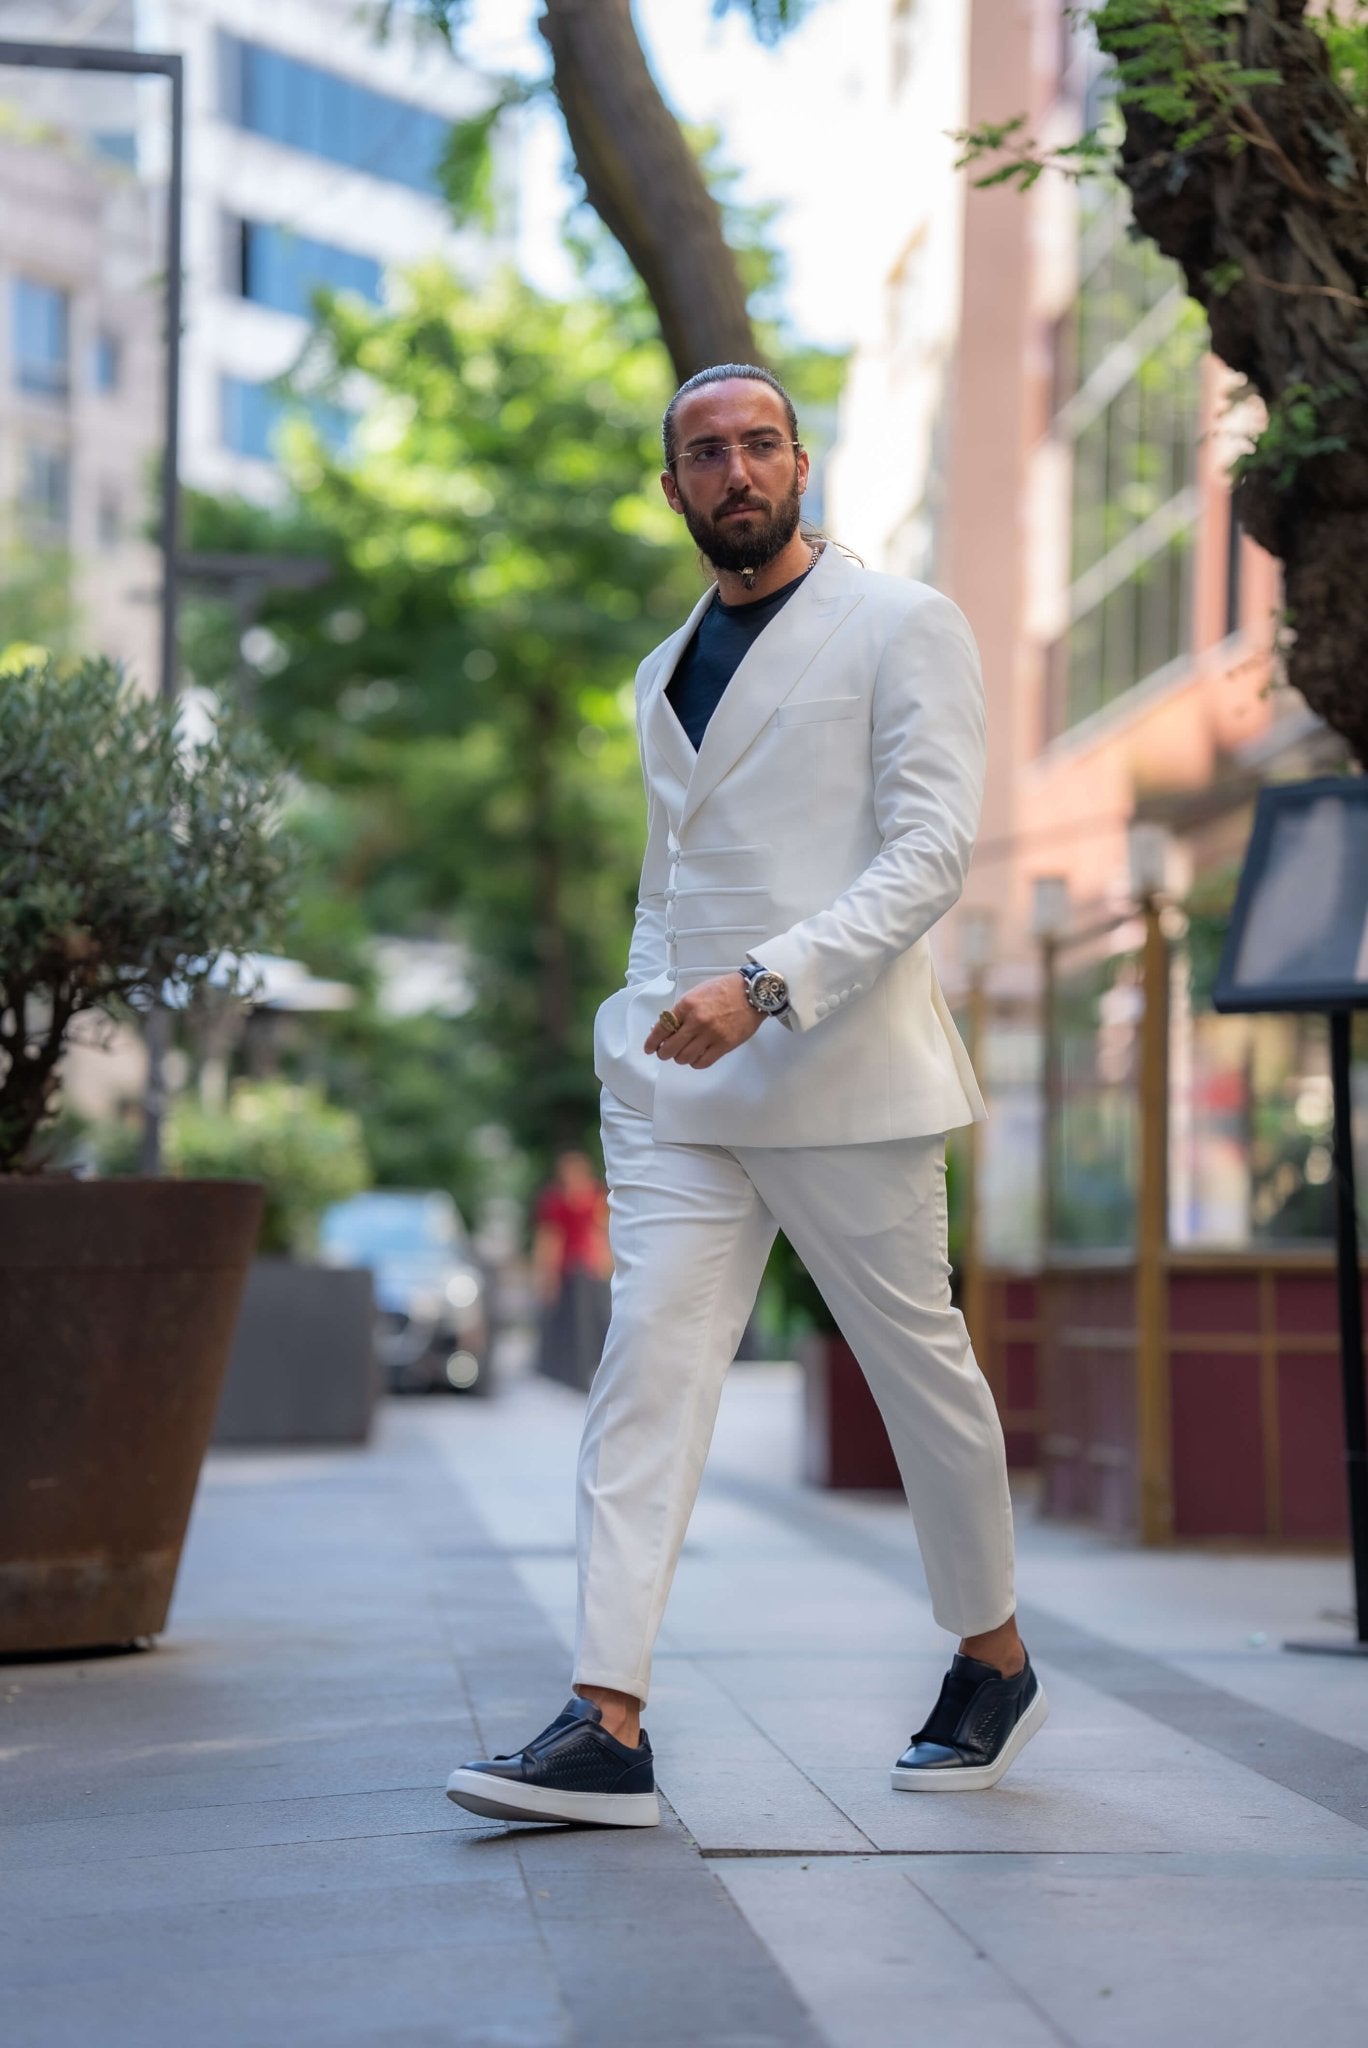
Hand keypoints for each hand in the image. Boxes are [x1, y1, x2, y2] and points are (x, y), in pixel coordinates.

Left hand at [643, 973, 764, 1067]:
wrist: (751, 992)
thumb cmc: (724, 990)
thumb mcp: (696, 993)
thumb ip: (681, 1010)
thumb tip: (667, 1028)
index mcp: (687, 1005)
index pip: (662, 1028)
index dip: (652, 1042)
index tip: (650, 1048)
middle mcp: (696, 1021)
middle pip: (670, 1048)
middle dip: (664, 1053)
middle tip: (665, 1053)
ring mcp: (711, 1034)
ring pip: (685, 1058)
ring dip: (681, 1058)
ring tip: (684, 1053)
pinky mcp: (724, 1044)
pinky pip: (703, 1062)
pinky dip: (696, 1063)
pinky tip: (697, 1057)